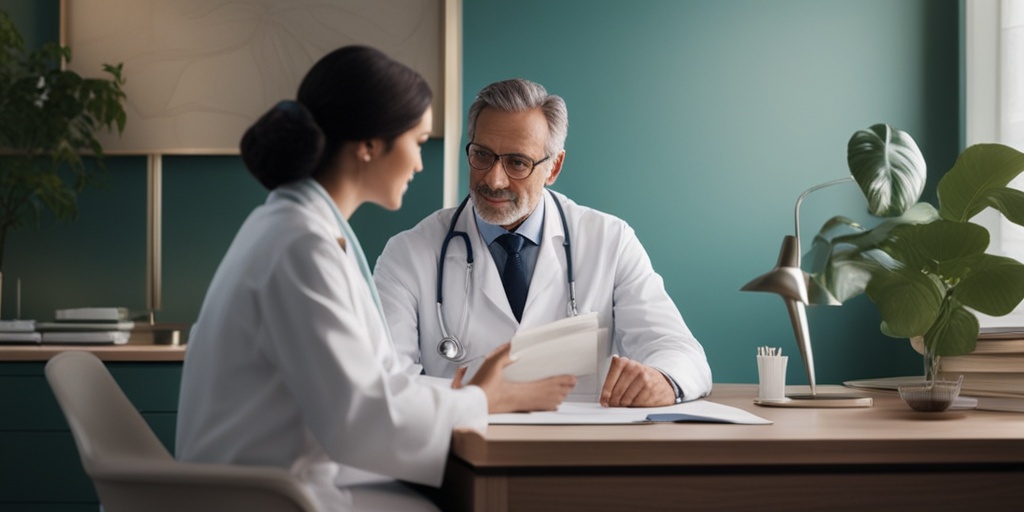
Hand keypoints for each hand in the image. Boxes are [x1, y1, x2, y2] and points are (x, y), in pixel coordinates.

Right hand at [455, 342, 576, 412]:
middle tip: (573, 382)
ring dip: (558, 396)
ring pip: (546, 403)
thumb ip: (503, 354)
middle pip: (551, 395)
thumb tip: (514, 346)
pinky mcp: (517, 410)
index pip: (548, 385)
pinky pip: (538, 409)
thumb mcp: (491, 364)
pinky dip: (549, 406)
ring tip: (566, 391)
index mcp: (521, 390)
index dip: (562, 380)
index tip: (571, 377)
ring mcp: (521, 406)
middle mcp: (524, 400)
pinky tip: (552, 406)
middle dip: (565, 388)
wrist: (471, 406)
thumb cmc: (479, 389)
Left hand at [600, 355, 675, 406]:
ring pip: (625, 399)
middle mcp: (634, 368)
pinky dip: (633, 405)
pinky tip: (634, 402)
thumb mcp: (626, 372)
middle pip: (617, 392)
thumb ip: (613, 378)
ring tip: (624, 403)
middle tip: (612, 405)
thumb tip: (603, 397)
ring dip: (622, 405)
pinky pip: (635, 403)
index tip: (603, 401)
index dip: (605, 394)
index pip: (609, 381)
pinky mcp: (650, 389)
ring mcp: (643, 378)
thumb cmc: (640, 378)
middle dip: (613, 402)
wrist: (662, 381)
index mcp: (624, 362)